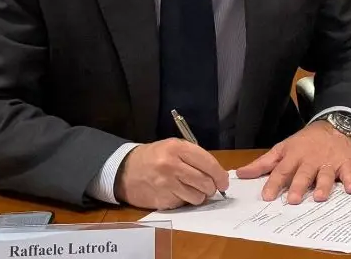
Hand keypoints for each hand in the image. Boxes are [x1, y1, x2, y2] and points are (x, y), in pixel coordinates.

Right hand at [114, 139, 228, 209]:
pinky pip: (183, 204)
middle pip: (205, 182)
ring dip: (199, 196)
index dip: (220, 175)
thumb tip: (218, 175)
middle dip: (212, 187)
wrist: (125, 170)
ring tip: (191, 189)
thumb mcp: (174, 147)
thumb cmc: (155, 157)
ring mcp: (165, 184)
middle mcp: (171, 165)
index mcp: (177, 148)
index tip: (224, 182)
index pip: (208, 163)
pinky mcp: (161, 200)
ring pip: (197, 197)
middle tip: (210, 187)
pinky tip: (176, 192)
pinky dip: (184, 200)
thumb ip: (195, 157)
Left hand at [236, 120, 350, 203]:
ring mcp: (328, 162)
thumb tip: (240, 174)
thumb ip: (263, 164)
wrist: (333, 126)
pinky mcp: (345, 164)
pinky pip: (349, 173)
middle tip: (292, 200)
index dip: (274, 183)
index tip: (267, 197)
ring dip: (323, 185)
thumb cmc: (304, 142)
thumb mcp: (282, 149)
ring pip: (325, 174)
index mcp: (293, 156)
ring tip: (319, 197)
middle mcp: (310, 159)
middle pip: (303, 173)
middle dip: (298, 186)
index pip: (281, 170)